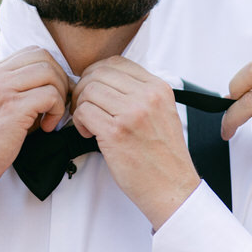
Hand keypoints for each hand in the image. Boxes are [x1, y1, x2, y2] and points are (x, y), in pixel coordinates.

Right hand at [0, 47, 70, 200]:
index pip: (32, 53)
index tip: (53, 93)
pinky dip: (56, 111)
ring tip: (50, 116)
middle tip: (58, 104)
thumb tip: (53, 86)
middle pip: (43, 57)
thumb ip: (16, 91)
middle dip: (60, 80)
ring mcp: (2, 91)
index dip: (51, 70)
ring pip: (49, 73)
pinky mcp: (12, 109)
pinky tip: (45, 127)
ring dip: (59, 95)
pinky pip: (50, 96)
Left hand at [72, 57, 199, 229]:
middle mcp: (147, 96)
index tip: (93, 90)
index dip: (96, 73)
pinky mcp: (116, 132)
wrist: (172, 188)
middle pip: (99, 73)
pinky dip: (79, 122)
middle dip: (84, 89)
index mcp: (159, 88)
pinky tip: (90, 134)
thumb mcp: (163, 113)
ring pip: (88, 91)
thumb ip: (140, 94)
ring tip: (89, 124)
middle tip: (84, 107)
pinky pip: (84, 112)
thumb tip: (103, 81)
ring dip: (80, 106)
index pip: (117, 62)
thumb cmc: (163, 156)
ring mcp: (132, 113)